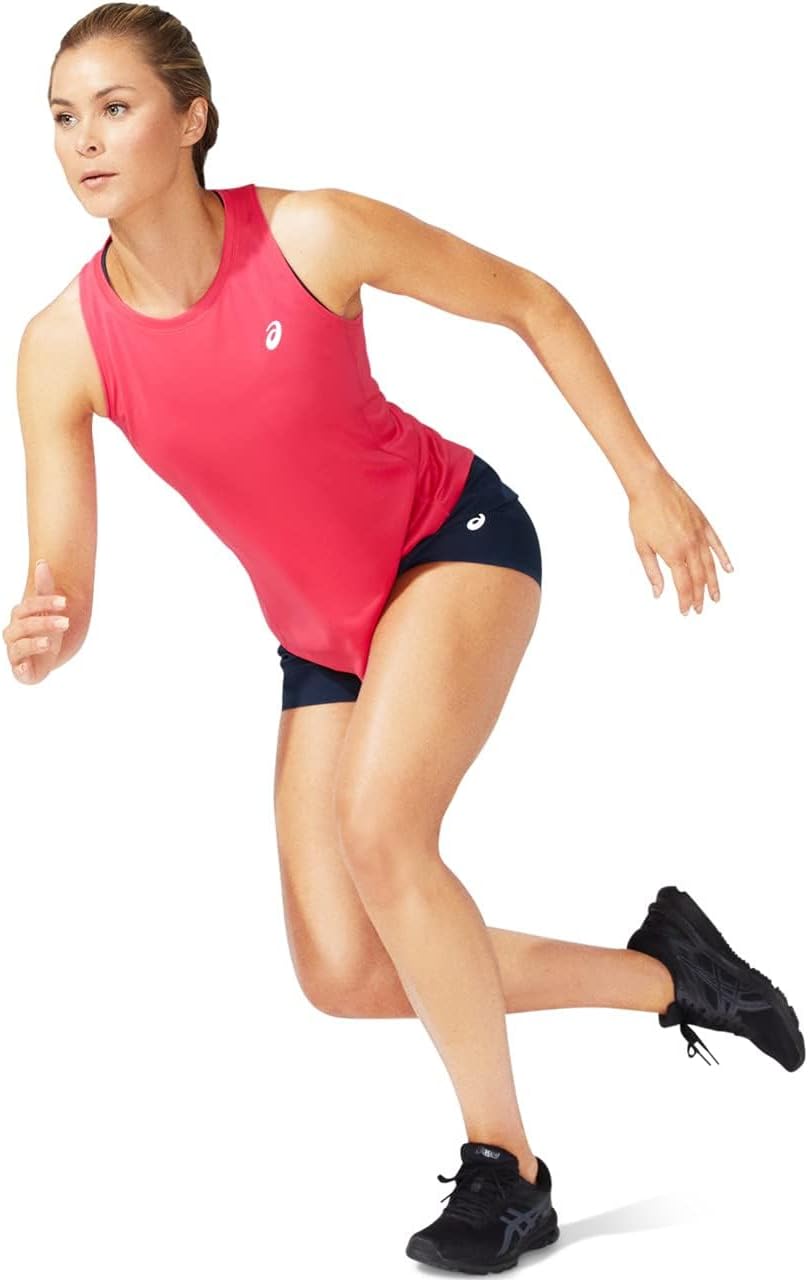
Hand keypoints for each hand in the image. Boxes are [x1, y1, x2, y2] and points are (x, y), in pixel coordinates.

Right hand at [4, 559, 69, 683]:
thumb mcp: (47, 611)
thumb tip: (42, 562)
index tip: (65, 601)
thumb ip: (44, 589)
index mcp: (19, 617)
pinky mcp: (19, 670)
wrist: (41, 660)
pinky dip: (21, 669)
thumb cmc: (43, 632)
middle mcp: (13, 633)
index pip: (28, 606)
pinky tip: (27, 667)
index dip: (45, 602)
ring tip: (50, 643)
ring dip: (34, 643)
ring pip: (19, 646)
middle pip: (23, 624)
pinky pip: (18, 669)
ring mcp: (14, 652)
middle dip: (44, 622)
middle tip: (66, 622)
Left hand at [628, 470, 732, 613]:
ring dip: (714, 583)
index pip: (683, 585)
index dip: (685, 600)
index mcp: (674, 554)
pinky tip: (728, 569)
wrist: (650, 486)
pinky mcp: (703, 523)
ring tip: (716, 598)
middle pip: (699, 578)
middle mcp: (690, 546)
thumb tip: (658, 592)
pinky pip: (717, 544)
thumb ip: (652, 571)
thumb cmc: (642, 514)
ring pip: (710, 565)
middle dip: (700, 596)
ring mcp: (699, 534)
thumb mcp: (642, 546)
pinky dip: (723, 558)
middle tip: (700, 610)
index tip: (686, 611)